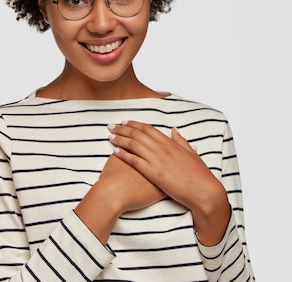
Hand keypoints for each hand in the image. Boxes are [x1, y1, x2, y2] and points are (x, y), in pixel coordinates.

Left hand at [108, 121, 226, 213]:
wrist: (204, 192)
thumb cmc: (200, 175)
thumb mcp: (192, 154)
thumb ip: (181, 141)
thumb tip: (174, 130)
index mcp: (171, 143)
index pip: (148, 129)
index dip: (134, 124)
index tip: (125, 122)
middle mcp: (162, 149)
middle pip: (138, 134)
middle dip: (122, 128)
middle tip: (111, 126)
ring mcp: (157, 160)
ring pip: (133, 145)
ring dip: (120, 138)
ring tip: (110, 136)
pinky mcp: (154, 173)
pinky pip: (134, 160)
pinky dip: (123, 154)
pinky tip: (115, 151)